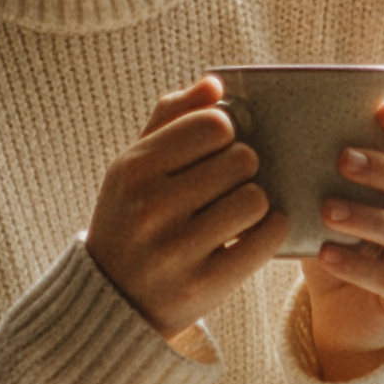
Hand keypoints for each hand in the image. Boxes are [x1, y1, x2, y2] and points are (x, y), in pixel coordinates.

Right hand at [85, 79, 284, 338]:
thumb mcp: (134, 166)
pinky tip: (253, 233)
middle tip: (228, 184)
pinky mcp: (204, 284)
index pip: (213, 125)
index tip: (216, 149)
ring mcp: (176, 250)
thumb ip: (170, 117)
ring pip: (256, 199)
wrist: (113, 300)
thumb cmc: (131, 219)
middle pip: (242, 160)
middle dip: (244, 168)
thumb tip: (215, 83)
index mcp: (133, 170)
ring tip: (237, 211)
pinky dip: (270, 231)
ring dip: (257, 202)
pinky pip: (266, 239)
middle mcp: (151, 208)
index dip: (226, 133)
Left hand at [299, 98, 383, 381]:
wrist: (342, 318)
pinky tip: (326, 254)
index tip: (379, 109)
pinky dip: (358, 265)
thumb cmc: (333, 246)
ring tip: (326, 210)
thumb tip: (267, 128)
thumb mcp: (322, 206)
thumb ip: (314, 173)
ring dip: (367, 216)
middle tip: (341, 159)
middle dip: (382, 167)